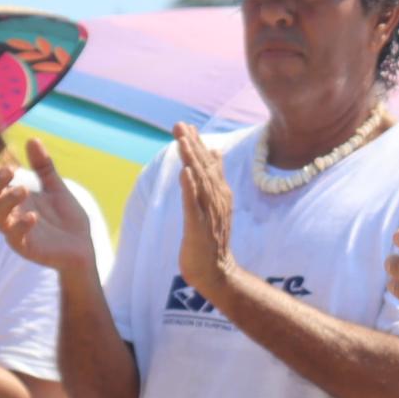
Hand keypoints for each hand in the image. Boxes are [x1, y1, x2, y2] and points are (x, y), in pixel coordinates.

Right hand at [0, 138, 97, 273]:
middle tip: (8, 171)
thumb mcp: (56, 188)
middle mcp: (10, 215)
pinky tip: (33, 216)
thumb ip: (43, 167)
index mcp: (14, 200)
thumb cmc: (67, 219)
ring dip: (6, 201)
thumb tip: (32, 139)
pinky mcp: (26, 247)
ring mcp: (16, 231)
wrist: (83, 247)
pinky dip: (22, 225)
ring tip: (22, 188)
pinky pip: (16, 237)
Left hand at [175, 124, 234, 297]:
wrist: (216, 272)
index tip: (187, 126)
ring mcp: (209, 213)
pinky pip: (193, 205)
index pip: (207, 164)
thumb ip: (214, 178)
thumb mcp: (213, 204)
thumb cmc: (211, 239)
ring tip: (182, 140)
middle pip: (203, 167)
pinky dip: (190, 188)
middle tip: (180, 125)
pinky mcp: (198, 228)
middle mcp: (216, 199)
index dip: (197, 144)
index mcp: (219, 193)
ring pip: (199, 181)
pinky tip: (185, 173)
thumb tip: (214, 152)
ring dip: (191, 160)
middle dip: (191, 145)